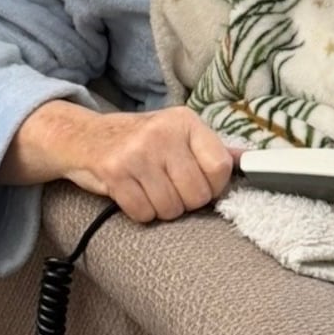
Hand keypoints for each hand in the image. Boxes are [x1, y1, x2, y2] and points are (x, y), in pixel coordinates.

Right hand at [2, 100, 238, 223]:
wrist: (83, 137)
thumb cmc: (137, 140)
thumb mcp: (175, 133)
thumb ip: (210, 149)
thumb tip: (250, 162)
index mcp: (184, 121)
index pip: (220, 167)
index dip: (212, 187)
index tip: (197, 185)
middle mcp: (163, 132)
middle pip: (197, 195)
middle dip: (184, 202)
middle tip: (167, 187)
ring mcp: (137, 151)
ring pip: (171, 209)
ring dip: (160, 209)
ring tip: (148, 189)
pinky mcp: (114, 172)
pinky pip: (143, 213)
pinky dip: (139, 212)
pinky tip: (131, 193)